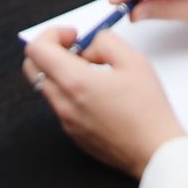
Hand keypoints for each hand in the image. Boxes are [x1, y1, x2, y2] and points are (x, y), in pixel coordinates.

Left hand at [23, 26, 184, 177]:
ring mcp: (67, 122)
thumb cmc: (148, 109)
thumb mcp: (133, 60)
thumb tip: (90, 45)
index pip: (36, 50)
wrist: (155, 153)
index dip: (53, 34)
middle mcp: (63, 104)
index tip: (75, 36)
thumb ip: (105, 41)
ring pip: (47, 87)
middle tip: (76, 48)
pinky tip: (99, 93)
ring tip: (94, 71)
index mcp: (74, 82)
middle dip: (50, 51)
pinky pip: (61, 105)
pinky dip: (70, 91)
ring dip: (61, 71)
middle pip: (32, 68)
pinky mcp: (74, 135)